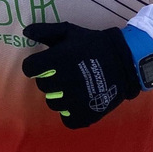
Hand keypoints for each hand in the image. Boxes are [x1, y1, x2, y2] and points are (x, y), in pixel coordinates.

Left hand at [21, 22, 140, 128]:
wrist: (126, 61)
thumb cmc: (94, 44)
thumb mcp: (70, 32)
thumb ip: (46, 32)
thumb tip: (25, 32)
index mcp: (58, 60)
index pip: (30, 68)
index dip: (35, 65)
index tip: (44, 64)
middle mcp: (65, 81)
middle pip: (42, 85)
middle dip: (49, 78)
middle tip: (63, 73)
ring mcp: (76, 100)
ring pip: (53, 103)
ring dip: (59, 96)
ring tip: (72, 87)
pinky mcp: (87, 114)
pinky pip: (67, 119)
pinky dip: (71, 113)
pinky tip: (79, 101)